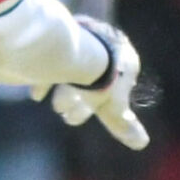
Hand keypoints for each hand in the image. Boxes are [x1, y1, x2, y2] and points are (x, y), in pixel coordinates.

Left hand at [45, 17, 148, 149]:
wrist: (76, 54)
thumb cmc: (101, 82)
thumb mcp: (113, 108)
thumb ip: (123, 124)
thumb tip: (142, 143)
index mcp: (125, 58)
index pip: (118, 85)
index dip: (104, 105)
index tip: (91, 115)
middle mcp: (107, 43)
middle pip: (95, 76)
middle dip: (82, 99)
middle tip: (68, 116)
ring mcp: (84, 36)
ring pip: (74, 68)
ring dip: (66, 90)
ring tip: (57, 107)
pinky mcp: (58, 36)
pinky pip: (52, 60)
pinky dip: (46, 79)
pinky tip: (37, 95)